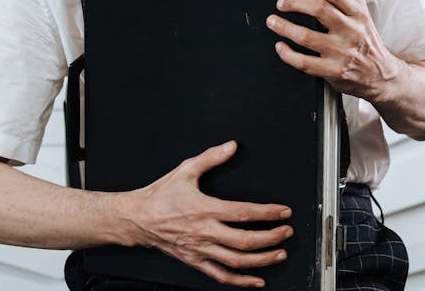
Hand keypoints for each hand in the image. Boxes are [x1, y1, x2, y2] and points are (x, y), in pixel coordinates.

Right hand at [124, 140, 292, 287]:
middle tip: (286, 232)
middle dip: (271, 238)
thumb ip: (211, 158)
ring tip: (280, 254)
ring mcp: (201, 250)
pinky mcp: (195, 261)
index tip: (283, 212)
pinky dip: (241, 281)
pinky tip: (257, 280)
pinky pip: (221, 275)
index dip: (268, 213)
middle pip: (245, 241)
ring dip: (262, 260)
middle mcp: (205, 232)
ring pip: (236, 261)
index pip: (244, 213)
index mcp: (205, 209)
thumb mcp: (185, 170)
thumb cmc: (160, 195)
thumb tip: (231, 146)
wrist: (137, 218)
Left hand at [267, 0, 402, 101]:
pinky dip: (287, 53)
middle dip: (294, 2)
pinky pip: (304, 63)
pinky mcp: (334, 71)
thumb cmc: (368, 43)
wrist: (381, 75)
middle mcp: (351, 32)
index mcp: (358, 14)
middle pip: (319, 9)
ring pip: (307, 36)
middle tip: (282, 3)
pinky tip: (281, 46)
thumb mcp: (364, 14)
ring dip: (284, 27)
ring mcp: (342, 52)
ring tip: (273, 21)